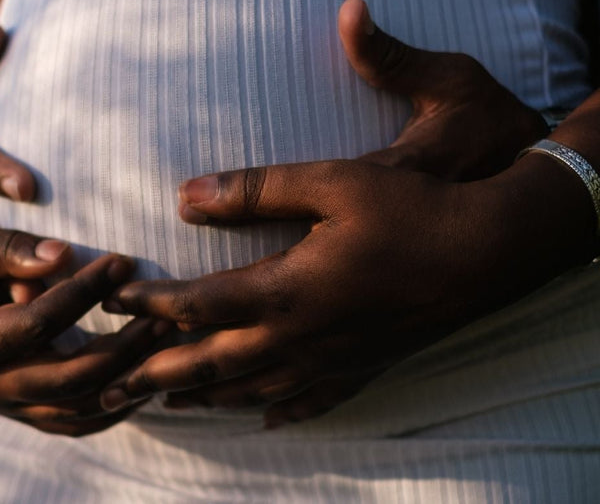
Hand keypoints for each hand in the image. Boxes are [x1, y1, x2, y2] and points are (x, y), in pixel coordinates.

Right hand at [0, 234, 169, 436]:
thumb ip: (3, 248)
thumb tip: (61, 254)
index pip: (36, 326)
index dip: (82, 293)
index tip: (122, 261)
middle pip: (69, 381)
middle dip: (124, 347)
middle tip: (163, 311)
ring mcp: (7, 407)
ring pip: (81, 410)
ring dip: (131, 379)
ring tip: (166, 336)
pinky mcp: (25, 413)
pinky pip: (80, 422)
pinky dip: (119, 403)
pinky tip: (149, 369)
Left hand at [99, 0, 548, 427]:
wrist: (491, 253)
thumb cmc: (412, 208)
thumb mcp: (332, 181)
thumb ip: (255, 190)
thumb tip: (183, 195)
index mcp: (286, 291)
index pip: (197, 305)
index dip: (148, 305)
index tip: (110, 302)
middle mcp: (302, 337)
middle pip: (212, 363)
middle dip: (155, 374)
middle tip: (107, 386)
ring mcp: (334, 359)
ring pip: (255, 388)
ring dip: (205, 394)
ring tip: (169, 402)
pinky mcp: (364, 365)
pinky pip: (312, 400)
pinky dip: (279, 409)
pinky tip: (266, 418)